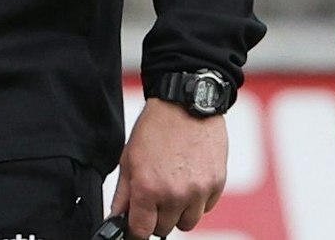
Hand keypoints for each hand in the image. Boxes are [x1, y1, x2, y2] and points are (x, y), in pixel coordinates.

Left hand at [111, 98, 226, 236]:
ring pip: (187, 223)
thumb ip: (123, 193)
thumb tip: (117, 216)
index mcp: (148, 188)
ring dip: (177, 213)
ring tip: (170, 190)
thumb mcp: (129, 159)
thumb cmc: (155, 129)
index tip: (135, 226)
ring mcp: (198, 192)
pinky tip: (187, 181)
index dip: (136, 230)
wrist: (185, 106)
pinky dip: (196, 202)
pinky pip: (205, 209)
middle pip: (165, 229)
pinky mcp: (216, 186)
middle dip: (155, 218)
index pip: (142, 230)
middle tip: (152, 200)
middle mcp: (174, 194)